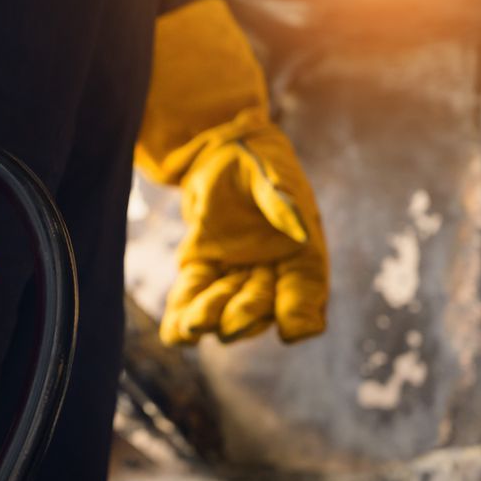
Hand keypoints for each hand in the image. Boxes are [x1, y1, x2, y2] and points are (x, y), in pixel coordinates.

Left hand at [159, 126, 328, 344]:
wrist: (218, 148)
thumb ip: (282, 200)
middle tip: (227, 327)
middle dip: (245, 316)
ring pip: (226, 304)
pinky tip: (173, 332)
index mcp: (300, 250)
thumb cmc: (255, 156)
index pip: (307, 291)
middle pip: (263, 305)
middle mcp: (271, 269)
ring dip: (210, 317)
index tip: (290, 331)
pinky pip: (196, 291)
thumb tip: (302, 233)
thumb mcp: (269, 170)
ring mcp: (236, 271)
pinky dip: (184, 311)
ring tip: (191, 327)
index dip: (301, 313)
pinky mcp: (203, 265)